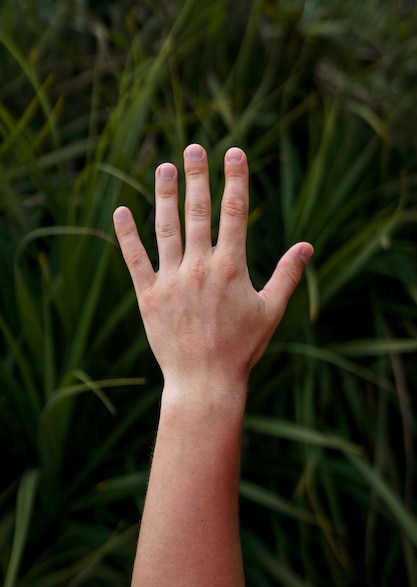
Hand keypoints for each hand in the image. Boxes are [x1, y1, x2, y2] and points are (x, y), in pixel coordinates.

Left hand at [113, 144, 312, 389]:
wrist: (205, 382)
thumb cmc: (241, 348)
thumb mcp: (271, 311)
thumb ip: (287, 275)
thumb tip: (307, 246)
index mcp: (231, 267)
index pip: (235, 212)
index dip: (236, 179)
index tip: (234, 153)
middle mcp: (200, 267)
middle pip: (199, 212)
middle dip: (197, 176)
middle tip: (193, 148)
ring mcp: (172, 280)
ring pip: (166, 228)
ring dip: (164, 195)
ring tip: (163, 168)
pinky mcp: (149, 296)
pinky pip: (135, 259)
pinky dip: (127, 235)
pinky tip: (121, 211)